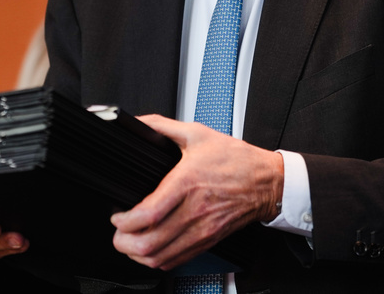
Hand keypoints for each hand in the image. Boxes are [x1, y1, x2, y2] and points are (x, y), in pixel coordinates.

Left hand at [109, 115, 283, 270]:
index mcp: (188, 183)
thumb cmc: (236, 159)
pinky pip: (176, 260)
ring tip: (130, 241)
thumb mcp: (198, 133)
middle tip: (119, 231)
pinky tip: (151, 248)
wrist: (266, 181)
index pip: (149, 214)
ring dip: (137, 254)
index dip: (125, 221)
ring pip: (160, 258)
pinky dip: (157, 260)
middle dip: (124, 242)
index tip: (118, 215)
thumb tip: (139, 123)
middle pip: (149, 243)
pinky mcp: (207, 240)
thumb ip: (163, 126)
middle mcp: (195, 211)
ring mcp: (202, 230)